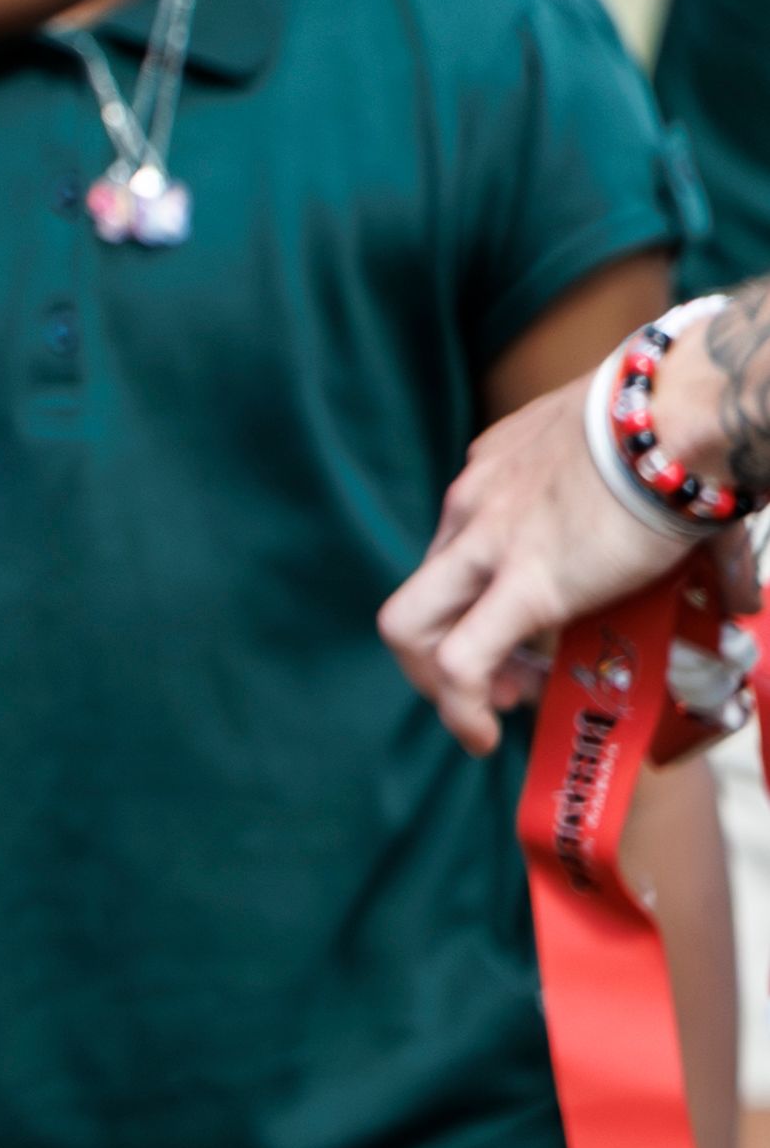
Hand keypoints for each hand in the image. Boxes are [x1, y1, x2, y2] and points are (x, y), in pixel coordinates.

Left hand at [385, 364, 695, 751]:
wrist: (682, 411)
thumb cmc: (681, 431)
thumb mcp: (648, 476)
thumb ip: (684, 542)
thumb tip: (740, 600)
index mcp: (497, 475)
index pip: (457, 549)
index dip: (478, 603)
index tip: (521, 639)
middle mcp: (474, 507)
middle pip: (423, 591)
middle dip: (443, 652)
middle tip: (505, 686)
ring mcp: (489, 543)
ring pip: (410, 626)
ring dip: (437, 683)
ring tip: (488, 717)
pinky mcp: (525, 583)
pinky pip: (460, 659)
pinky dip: (459, 706)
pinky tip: (482, 735)